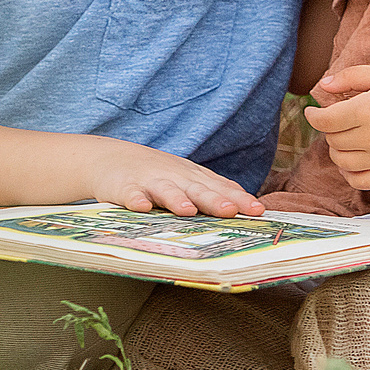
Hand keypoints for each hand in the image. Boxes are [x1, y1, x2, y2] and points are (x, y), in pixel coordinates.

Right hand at [80, 137, 264, 216]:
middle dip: (215, 200)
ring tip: (188, 211)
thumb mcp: (188, 179)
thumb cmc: (157, 175)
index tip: (257, 211)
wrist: (111, 158)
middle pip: (198, 189)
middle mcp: (176, 178)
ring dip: (177, 200)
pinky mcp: (124, 188)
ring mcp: (149, 182)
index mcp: (193, 178)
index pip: (220, 188)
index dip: (239, 199)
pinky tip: (141, 208)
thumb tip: (249, 208)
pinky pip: (130, 195)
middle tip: (231, 211)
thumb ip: (214, 192)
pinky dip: (135, 200)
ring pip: (166, 191)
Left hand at [303, 65, 369, 190]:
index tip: (313, 110)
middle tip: (341, 118)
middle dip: (330, 128)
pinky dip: (350, 173)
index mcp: (368, 109)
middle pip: (332, 140)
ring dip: (339, 149)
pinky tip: (354, 160)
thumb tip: (323, 85)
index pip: (325, 121)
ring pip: (342, 161)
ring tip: (349, 136)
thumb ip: (353, 76)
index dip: (313, 115)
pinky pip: (359, 181)